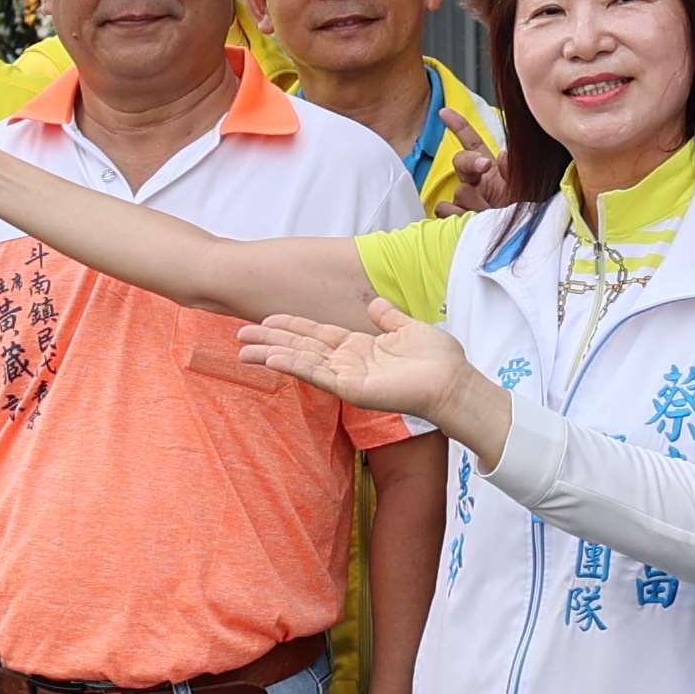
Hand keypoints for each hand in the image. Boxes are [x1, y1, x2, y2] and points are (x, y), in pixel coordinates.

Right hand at [235, 296, 481, 435]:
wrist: (454, 382)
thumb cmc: (438, 360)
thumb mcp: (409, 329)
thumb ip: (389, 318)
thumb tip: (375, 304)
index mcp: (359, 347)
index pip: (316, 335)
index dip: (291, 327)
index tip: (267, 320)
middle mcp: (348, 363)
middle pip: (301, 348)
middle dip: (271, 341)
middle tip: (240, 336)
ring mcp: (348, 377)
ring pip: (303, 362)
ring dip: (273, 355)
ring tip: (244, 350)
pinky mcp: (352, 389)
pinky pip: (318, 375)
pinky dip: (294, 366)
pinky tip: (272, 359)